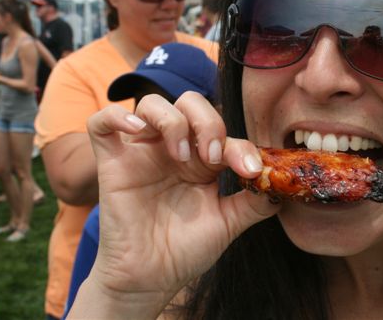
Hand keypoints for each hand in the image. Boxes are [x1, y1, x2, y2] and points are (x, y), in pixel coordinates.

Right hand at [81, 93, 278, 316]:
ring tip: (181, 155)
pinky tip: (137, 130)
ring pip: (152, 104)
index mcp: (202, 159)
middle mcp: (173, 148)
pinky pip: (102, 123)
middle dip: (208, 122)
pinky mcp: (111, 163)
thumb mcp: (228, 222)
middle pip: (190, 103)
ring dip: (172, 121)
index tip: (250, 169)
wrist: (151, 279)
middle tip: (213, 157)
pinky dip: (118, 117)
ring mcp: (142, 153)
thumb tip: (281, 183)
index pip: (224, 131)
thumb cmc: (186, 250)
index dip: (240, 144)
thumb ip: (254, 201)